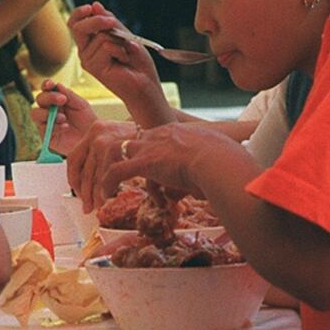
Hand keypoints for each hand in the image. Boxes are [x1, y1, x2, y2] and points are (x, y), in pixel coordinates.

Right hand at [31, 80, 99, 155]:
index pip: (46, 90)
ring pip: (35, 114)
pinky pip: (43, 129)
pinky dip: (54, 127)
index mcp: (56, 100)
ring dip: (48, 113)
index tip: (50, 84)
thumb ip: (70, 95)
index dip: (46, 85)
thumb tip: (58, 85)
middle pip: (39, 99)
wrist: (92, 138)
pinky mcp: (46, 136)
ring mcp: (45, 123)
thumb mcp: (81, 105)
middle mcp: (48, 110)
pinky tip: (65, 127)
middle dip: (49, 98)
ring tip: (63, 117)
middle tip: (62, 99)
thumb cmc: (87, 120)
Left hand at [68, 121, 231, 211]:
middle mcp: (160, 134)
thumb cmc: (226, 162)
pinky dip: (108, 184)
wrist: (219, 160)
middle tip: (112, 179)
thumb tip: (203, 188)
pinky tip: (106, 196)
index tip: (140, 170)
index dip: (142, 154)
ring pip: (115, 153)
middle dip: (117, 161)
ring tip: (103, 190)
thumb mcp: (216, 158)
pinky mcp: (145, 162)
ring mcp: (151, 147)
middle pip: (128, 142)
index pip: (150, 139)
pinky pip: (116, 171)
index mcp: (177, 132)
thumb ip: (205, 169)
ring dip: (107, 172)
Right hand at [69, 2, 160, 102]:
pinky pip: (107, 45)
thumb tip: (95, 5)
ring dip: (119, 41)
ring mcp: (88, 60)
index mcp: (90, 42)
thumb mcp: (125, 35)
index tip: (91, 7)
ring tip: (125, 54)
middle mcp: (85, 52)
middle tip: (112, 23)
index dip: (79, 13)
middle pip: (78, 27)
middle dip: (97, 20)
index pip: (75, 23)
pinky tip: (124, 61)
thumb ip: (110, 22)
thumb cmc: (137, 63)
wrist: (145, 85)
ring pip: (100, 35)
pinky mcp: (94, 67)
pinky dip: (121, 50)